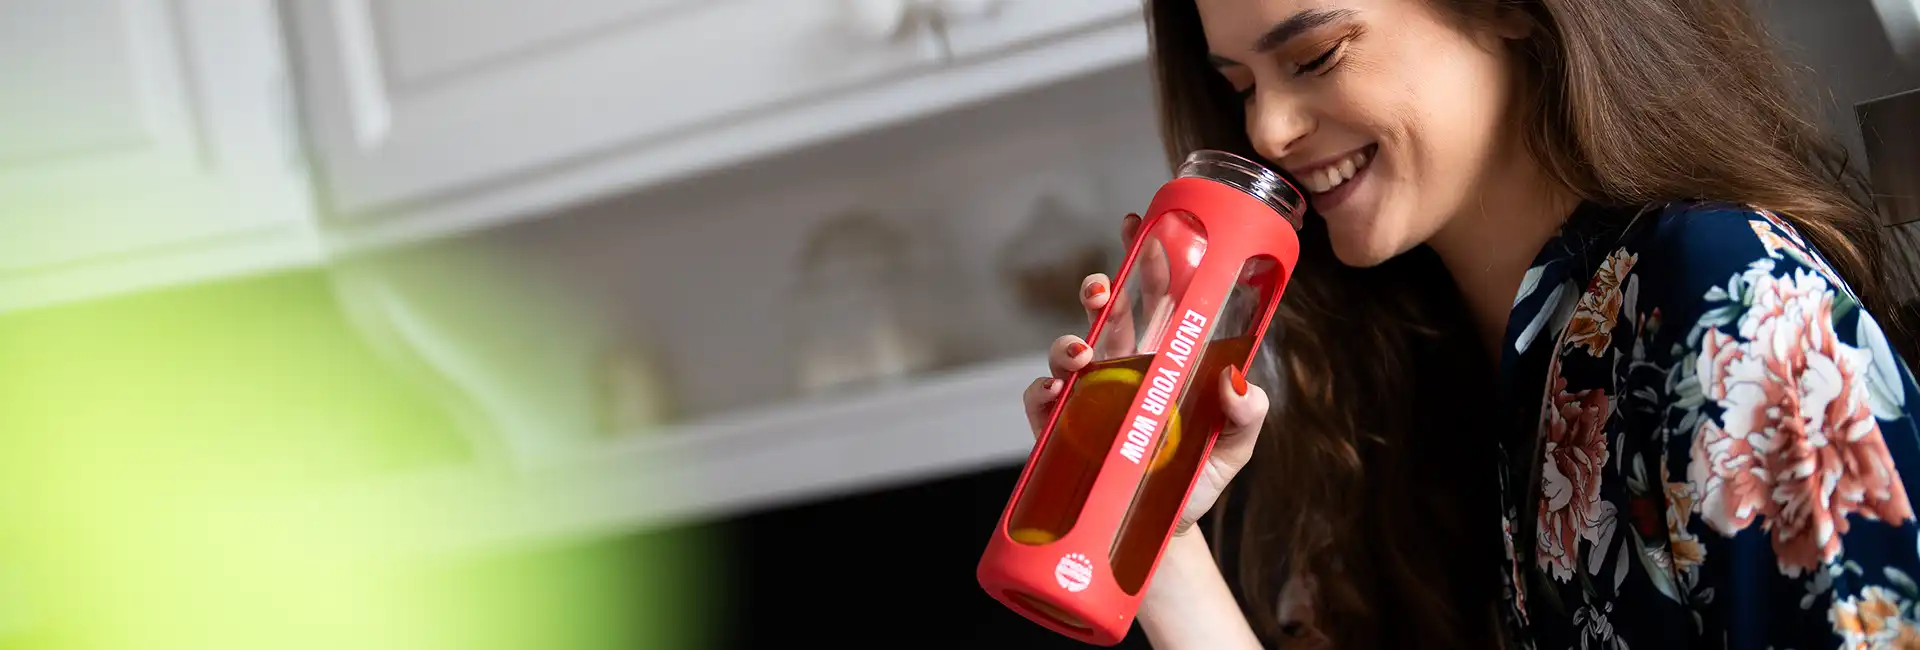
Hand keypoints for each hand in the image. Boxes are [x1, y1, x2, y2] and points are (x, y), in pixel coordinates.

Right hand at [1019, 213, 1269, 535]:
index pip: (1157, 296)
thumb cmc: (1194, 479)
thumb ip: (1246, 415)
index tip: (1143, 225)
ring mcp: (1088, 397)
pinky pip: (1041, 400)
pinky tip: (1057, 392)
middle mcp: (1122, 368)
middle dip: (1102, 289)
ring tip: (1081, 352)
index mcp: (1164, 357)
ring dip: (1069, 341)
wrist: (1159, 536)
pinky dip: (1044, 390)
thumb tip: (1237, 382)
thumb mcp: (1233, 447)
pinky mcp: (1060, 430)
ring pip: (1068, 350)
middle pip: (1108, 313)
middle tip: (1105, 286)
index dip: (1150, 259)